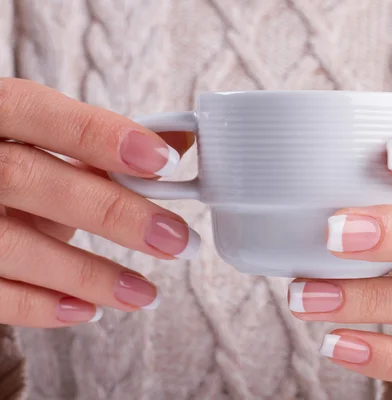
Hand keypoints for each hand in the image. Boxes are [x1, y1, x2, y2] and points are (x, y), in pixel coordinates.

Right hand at [0, 78, 198, 326]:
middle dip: (112, 212)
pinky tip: (87, 310)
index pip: (35, 112)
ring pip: (11, 246)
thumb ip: (102, 146)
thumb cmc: (17, 169)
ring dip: (88, 274)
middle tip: (176, 239)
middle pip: (28, 179)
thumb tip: (177, 141)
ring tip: (144, 293)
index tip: (164, 160)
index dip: (99, 135)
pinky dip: (39, 306)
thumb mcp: (48, 148)